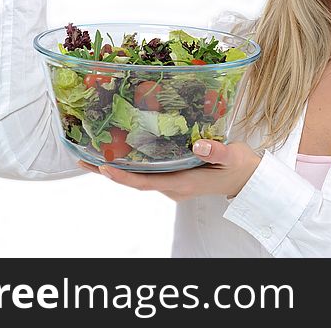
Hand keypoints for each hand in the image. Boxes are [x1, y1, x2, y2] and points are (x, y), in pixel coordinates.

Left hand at [77, 140, 262, 201]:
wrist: (247, 178)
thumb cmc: (239, 167)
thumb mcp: (232, 156)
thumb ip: (216, 151)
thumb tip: (198, 144)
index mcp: (183, 184)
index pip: (146, 182)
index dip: (124, 176)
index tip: (104, 167)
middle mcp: (173, 186)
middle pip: (135, 181)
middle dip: (109, 172)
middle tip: (83, 159)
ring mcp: (172, 183)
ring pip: (139, 177)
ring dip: (116, 168)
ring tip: (92, 154)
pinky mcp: (174, 176)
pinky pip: (147, 173)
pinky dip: (131, 163)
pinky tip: (121, 151)